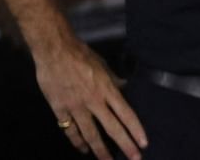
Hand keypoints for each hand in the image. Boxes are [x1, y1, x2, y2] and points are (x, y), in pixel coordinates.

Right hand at [34, 35, 146, 159]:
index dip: (136, 129)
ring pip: (90, 134)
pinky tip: (83, 150)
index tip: (144, 143)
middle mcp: (94, 101)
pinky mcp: (60, 109)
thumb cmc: (82, 55)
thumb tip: (124, 87)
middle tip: (134, 159)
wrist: (55, 51)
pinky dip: (77, 141)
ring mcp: (76, 107)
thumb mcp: (103, 65)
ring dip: (100, 150)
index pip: (126, 113)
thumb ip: (114, 80)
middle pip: (112, 128)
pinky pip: (70, 130)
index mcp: (107, 89)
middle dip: (124, 145)